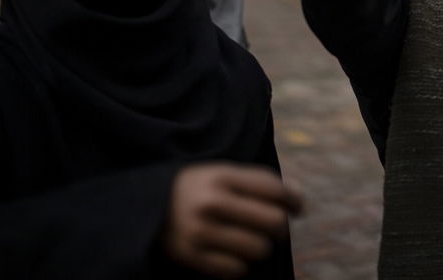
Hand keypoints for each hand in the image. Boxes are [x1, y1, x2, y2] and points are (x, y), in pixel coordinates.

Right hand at [164, 163, 302, 278]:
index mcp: (220, 176)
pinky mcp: (190, 257)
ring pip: (258, 248)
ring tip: (254, 242)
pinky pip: (235, 269)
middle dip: (280, 226)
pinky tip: (236, 255)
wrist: (144, 207)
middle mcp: (210, 202)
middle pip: (272, 221)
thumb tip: (297, 196)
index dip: (294, 200)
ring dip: (262, 247)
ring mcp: (199, 231)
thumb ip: (257, 181)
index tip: (299, 208)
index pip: (273, 189)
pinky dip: (241, 264)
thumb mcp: (221, 173)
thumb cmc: (197, 189)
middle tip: (276, 228)